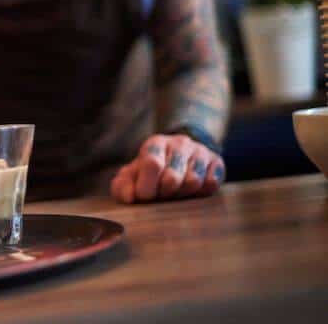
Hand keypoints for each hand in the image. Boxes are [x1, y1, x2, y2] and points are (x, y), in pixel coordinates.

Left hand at [110, 134, 224, 203]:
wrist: (179, 158)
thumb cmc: (150, 173)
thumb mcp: (131, 176)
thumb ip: (122, 186)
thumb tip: (129, 197)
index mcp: (155, 143)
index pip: (152, 164)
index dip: (147, 186)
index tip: (144, 197)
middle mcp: (179, 143)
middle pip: (173, 178)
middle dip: (164, 193)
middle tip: (161, 194)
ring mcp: (200, 151)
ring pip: (193, 182)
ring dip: (182, 194)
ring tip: (175, 192)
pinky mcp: (217, 162)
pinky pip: (211, 184)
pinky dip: (200, 193)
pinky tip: (192, 190)